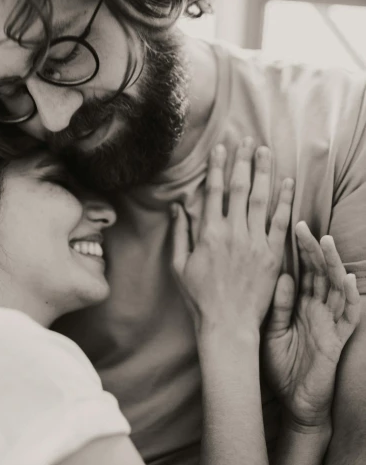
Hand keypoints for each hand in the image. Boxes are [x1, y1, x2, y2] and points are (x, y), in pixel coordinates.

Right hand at [171, 138, 293, 338]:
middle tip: (246, 140)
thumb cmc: (200, 298)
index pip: (215, 191)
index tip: (220, 148)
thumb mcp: (179, 266)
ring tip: (265, 151)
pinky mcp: (272, 255)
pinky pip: (280, 222)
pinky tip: (287, 182)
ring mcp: (255, 243)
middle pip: (240, 188)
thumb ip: (180, 234)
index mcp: (208, 234)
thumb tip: (178, 207)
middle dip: (243, 161)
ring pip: (261, 199)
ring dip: (263, 172)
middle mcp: (233, 233)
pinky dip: (284, 200)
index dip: (218, 167)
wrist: (228, 324)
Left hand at [263, 222, 360, 431]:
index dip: (299, 250)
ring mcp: (330, 323)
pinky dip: (350, 298)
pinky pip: (349, 316)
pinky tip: (347, 280)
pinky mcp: (338, 340)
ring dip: (334, 265)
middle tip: (304, 226)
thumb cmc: (281, 367)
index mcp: (300, 306)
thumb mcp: (271, 332)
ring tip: (327, 242)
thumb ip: (277, 306)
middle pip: (320, 273)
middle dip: (314, 249)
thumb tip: (283, 275)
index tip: (290, 226)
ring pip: (337, 288)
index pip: (303, 271)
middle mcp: (317, 310)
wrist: (294, 404)